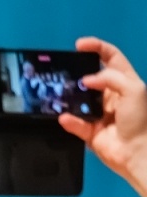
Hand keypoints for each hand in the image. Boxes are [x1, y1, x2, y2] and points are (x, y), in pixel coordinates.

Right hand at [60, 37, 146, 196]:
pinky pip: (75, 123)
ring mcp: (99, 113)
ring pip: (79, 100)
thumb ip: (110, 78)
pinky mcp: (89, 131)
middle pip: (92, 78)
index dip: (97, 48)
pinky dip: (69, 121)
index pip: (111, 58)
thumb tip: (87, 80)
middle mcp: (111, 95)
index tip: (79, 45)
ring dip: (70, 96)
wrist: (136, 151)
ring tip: (59, 92)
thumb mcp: (134, 89)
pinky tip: (66, 117)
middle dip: (78, 72)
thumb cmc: (140, 118)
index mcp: (125, 82)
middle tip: (64, 70)